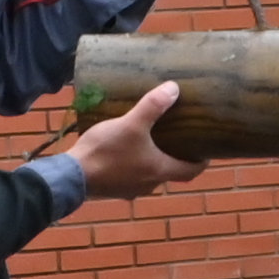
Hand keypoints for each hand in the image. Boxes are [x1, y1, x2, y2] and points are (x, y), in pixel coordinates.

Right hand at [69, 76, 207, 200]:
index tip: (207, 149)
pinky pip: (132, 176)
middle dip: (177, 156)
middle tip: (180, 138)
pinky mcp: (114, 188)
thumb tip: (174, 89)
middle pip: (171, 172)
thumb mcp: (131, 124)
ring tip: (153, 139)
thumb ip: (152, 106)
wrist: (71, 177)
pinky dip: (135, 164)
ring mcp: (131, 189)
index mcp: (160, 171)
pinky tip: (126, 149)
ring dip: (154, 160)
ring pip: (151, 175)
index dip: (202, 161)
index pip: (191, 171)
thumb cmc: (105, 152)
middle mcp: (149, 185)